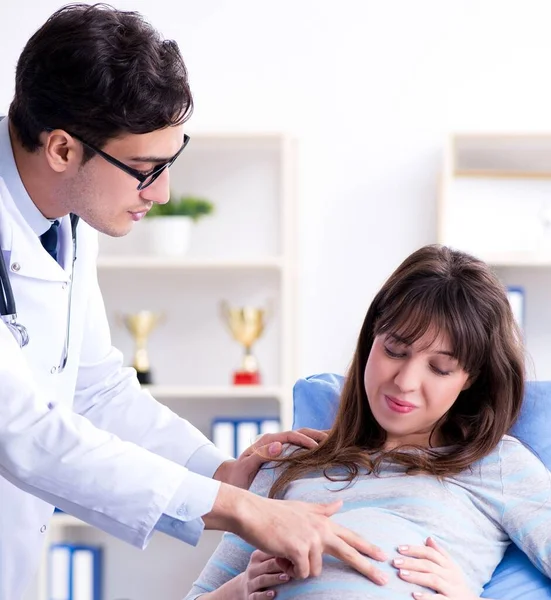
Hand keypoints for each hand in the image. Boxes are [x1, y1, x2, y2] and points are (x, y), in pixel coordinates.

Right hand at [208, 485, 388, 582]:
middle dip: (367, 568)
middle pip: (349, 552)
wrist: (252, 513)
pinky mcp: (299, 549)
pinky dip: (290, 571)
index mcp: (322, 521)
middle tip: (384, 580)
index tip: (383, 556)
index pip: (350, 535)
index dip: (367, 547)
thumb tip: (341, 504)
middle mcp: (321, 529)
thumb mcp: (301, 508)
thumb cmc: (274, 513)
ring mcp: (311, 539)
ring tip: (285, 554)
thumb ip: (322, 510)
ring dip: (299, 569)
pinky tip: (281, 558)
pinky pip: (301, 573)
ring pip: (315, 571)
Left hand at [213, 428, 327, 489]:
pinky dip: (313, 446)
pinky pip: (300, 448)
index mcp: (267, 441)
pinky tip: (325, 451)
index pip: (291, 435)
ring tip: (336, 442)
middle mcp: (275, 441)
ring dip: (317, 439)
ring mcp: (279, 447)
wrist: (230, 480)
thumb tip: (279, 445)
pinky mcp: (282, 454)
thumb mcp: (245, 467)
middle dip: (316, 434)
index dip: (304, 439)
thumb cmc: (237, 477)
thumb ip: (261, 455)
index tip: (316, 446)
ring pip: (302, 438)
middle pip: (300, 432)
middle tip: (334, 440)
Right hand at [238, 550, 289, 599]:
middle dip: (280, 565)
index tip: (293, 551)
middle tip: (293, 565)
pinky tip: (273, 594)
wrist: (244, 587)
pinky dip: (264, 595)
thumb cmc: (261, 571)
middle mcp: (252, 569)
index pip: (268, 553)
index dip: (280, 553)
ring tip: (287, 577)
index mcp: (256, 558)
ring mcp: (250, 583)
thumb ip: (275, 555)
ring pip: (262, 580)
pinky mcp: (250, 596)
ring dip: (275, 578)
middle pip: (267, 566)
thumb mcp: (264, 561)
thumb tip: (295, 549)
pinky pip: (256, 596)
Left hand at [392, 537, 479, 598]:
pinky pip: (439, 599)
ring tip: (401, 574)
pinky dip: (427, 597)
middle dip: (411, 562)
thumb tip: (428, 538)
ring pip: (433, 580)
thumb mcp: (452, 568)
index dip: (415, 549)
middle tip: (395, 561)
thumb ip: (440, 553)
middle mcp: (450, 575)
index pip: (430, 553)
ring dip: (416, 576)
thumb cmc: (457, 584)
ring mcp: (452, 589)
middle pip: (429, 565)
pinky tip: (414, 595)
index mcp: (449, 565)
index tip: (399, 548)